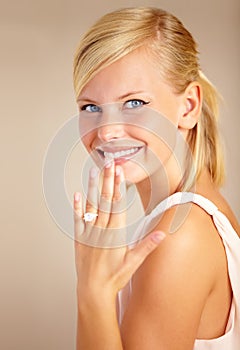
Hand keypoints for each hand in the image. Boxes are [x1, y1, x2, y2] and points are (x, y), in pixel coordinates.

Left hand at [74, 161, 165, 299]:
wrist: (93, 291)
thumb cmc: (115, 277)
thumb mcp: (134, 262)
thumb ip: (148, 245)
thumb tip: (163, 233)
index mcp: (115, 233)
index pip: (117, 204)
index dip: (118, 185)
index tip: (119, 171)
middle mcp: (101, 230)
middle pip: (105, 200)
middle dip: (107, 180)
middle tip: (108, 163)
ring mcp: (88, 233)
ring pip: (91, 206)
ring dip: (92, 188)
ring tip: (93, 172)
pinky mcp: (79, 239)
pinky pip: (78, 219)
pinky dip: (77, 206)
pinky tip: (77, 194)